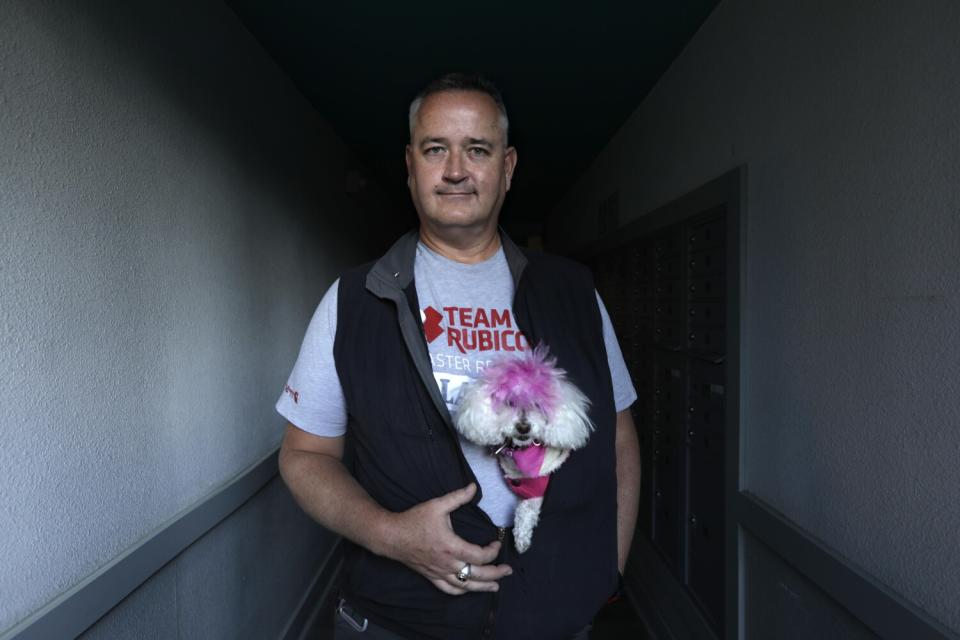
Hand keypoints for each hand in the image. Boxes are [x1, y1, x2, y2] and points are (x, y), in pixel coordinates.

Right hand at [381, 483, 512, 594]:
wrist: (391, 536)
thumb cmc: (414, 520)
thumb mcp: (437, 505)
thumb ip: (458, 497)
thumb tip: (474, 487)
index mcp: (451, 546)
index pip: (479, 556)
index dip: (492, 551)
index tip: (496, 543)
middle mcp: (447, 563)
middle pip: (477, 575)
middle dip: (495, 574)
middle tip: (508, 570)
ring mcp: (439, 572)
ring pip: (465, 586)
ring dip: (483, 587)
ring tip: (496, 586)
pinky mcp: (431, 576)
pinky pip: (449, 589)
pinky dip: (462, 591)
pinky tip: (469, 589)